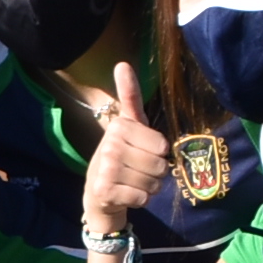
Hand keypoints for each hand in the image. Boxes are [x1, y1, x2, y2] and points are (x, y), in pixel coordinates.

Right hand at [79, 59, 171, 234]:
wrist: (99, 192)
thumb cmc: (122, 154)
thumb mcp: (130, 125)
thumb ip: (130, 96)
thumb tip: (122, 63)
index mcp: (119, 126)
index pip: (162, 145)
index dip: (159, 153)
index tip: (142, 151)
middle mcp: (110, 145)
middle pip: (160, 165)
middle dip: (156, 173)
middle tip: (138, 171)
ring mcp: (106, 169)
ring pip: (153, 183)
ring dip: (149, 187)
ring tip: (133, 183)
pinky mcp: (105, 191)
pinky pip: (142, 197)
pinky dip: (140, 199)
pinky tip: (127, 195)